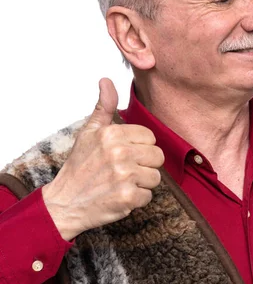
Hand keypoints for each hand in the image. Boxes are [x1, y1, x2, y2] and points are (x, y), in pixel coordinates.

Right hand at [42, 78, 164, 240]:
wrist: (64, 203)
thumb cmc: (80, 167)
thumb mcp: (89, 132)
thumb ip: (104, 107)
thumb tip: (106, 80)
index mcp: (112, 134)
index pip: (150, 137)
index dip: (140, 147)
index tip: (124, 155)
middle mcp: (119, 152)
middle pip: (157, 156)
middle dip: (144, 165)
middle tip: (124, 171)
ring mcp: (124, 175)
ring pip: (156, 177)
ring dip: (141, 183)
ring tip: (121, 183)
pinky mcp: (128, 197)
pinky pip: (149, 196)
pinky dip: (136, 199)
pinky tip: (119, 196)